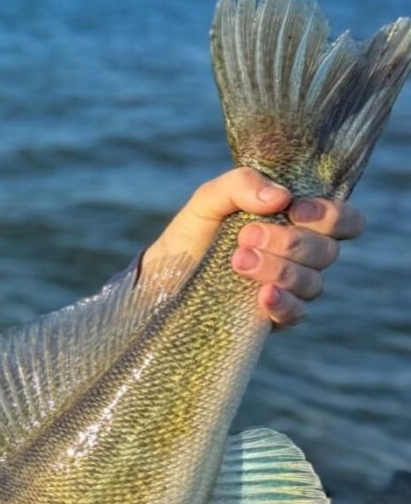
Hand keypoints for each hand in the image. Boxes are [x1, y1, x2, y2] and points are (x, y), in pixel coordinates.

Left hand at [141, 166, 364, 325]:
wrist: (159, 281)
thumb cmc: (190, 236)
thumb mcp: (208, 201)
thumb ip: (241, 184)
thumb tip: (281, 197)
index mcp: (295, 224)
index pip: (343, 221)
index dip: (330, 215)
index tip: (293, 209)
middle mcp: (299, 257)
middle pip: (327, 251)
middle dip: (289, 241)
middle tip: (244, 236)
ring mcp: (287, 290)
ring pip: (313, 283)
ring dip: (279, 269)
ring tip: (237, 261)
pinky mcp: (269, 319)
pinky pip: (296, 315)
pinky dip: (283, 304)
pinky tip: (262, 295)